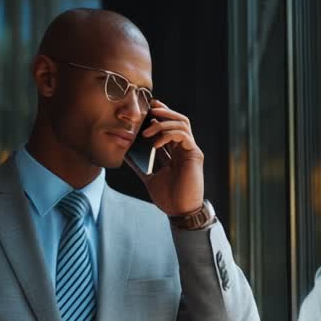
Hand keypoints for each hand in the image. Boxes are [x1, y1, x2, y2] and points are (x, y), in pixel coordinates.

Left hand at [137, 99, 205, 216]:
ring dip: (163, 122)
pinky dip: (168, 135)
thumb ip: (140, 166)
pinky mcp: (194, 154)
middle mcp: (184, 149)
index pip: (169, 128)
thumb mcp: (149, 178)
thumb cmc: (169, 197)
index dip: (159, 117)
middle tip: (148, 109)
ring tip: (147, 129)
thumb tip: (126, 156)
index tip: (145, 111)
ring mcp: (190, 150)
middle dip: (164, 111)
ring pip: (182, 123)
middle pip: (178, 120)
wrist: (180, 211)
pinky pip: (183, 135)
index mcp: (175, 153)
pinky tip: (155, 145)